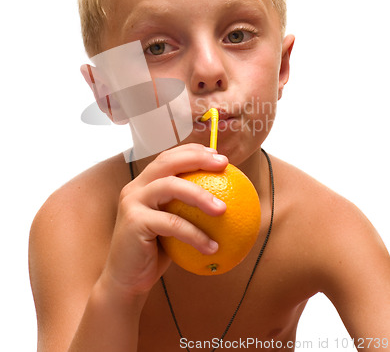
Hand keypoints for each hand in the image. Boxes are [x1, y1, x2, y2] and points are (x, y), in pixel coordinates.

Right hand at [100, 144, 227, 298]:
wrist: (127, 281)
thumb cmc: (155, 253)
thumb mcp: (174, 226)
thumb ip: (189, 209)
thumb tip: (228, 200)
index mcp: (144, 184)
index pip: (168, 157)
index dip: (193, 151)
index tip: (219, 156)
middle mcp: (135, 188)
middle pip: (167, 162)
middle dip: (197, 159)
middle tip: (223, 165)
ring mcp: (132, 203)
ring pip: (170, 186)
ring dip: (200, 195)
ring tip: (223, 209)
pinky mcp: (134, 222)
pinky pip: (172, 224)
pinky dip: (195, 234)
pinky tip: (213, 247)